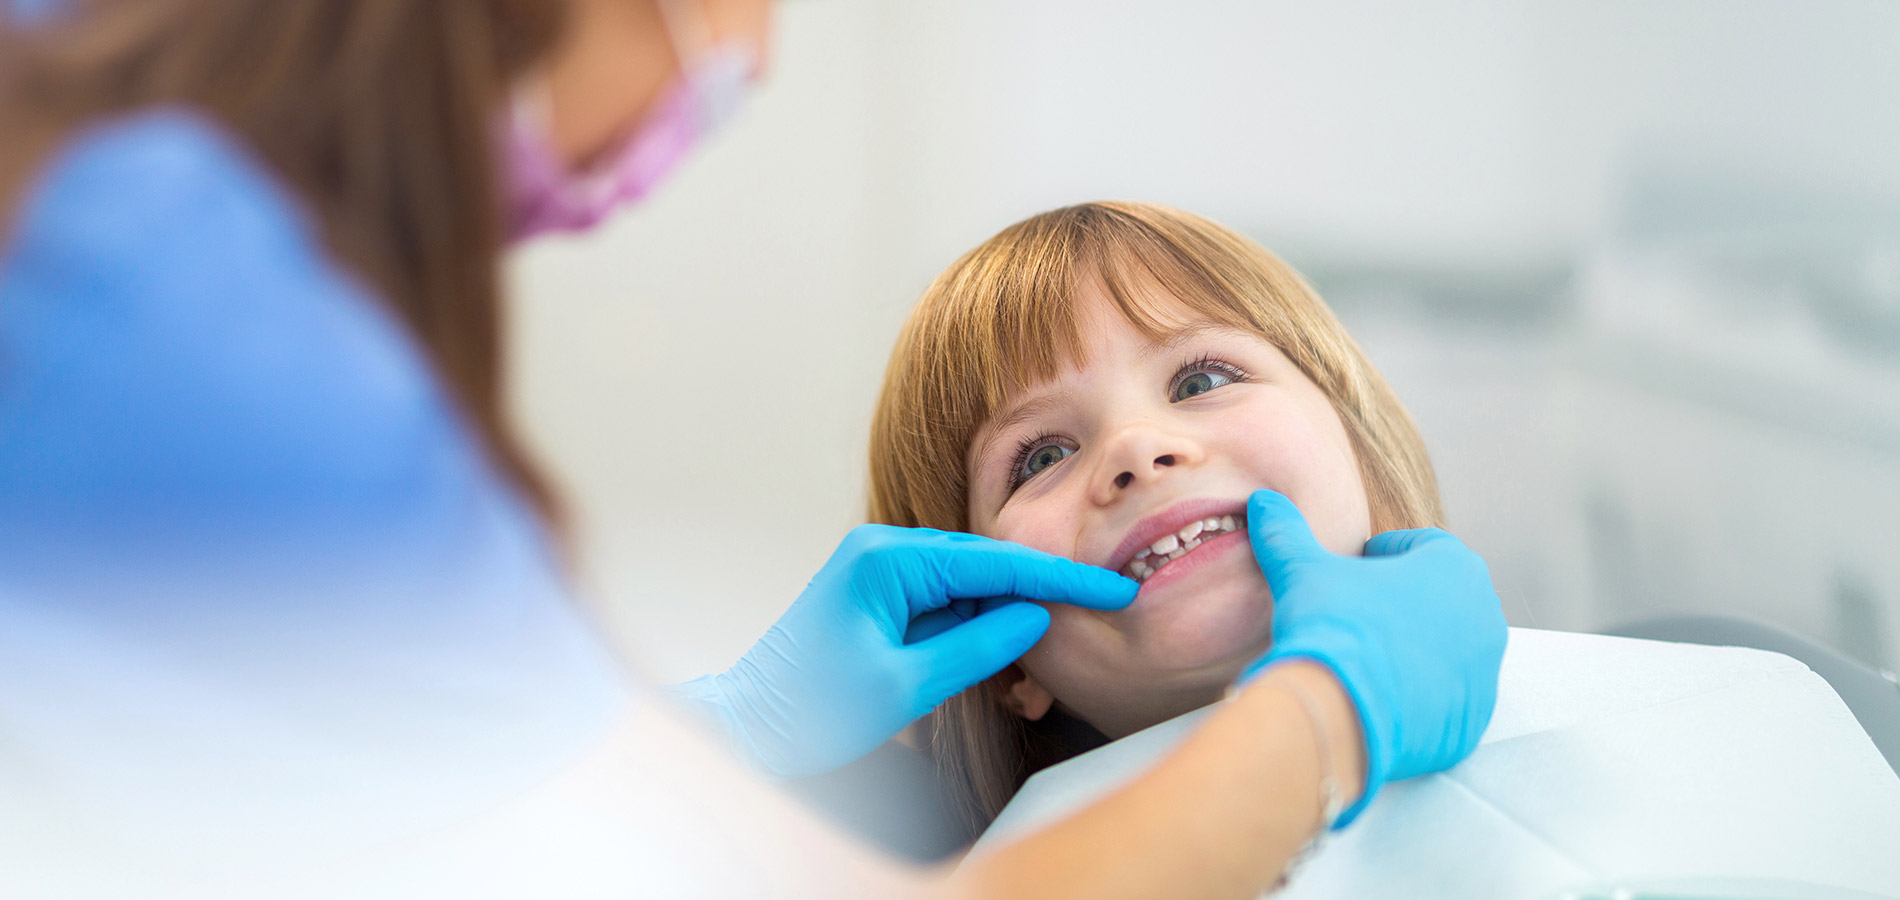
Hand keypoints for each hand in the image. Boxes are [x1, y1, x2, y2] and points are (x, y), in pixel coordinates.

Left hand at [670, 525, 1136, 777]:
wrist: (748, 727)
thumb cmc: (809, 710)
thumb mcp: (906, 686)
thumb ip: (978, 647)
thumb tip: (1036, 618)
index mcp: (886, 559)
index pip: (995, 563)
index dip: (1061, 581)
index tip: (1112, 591)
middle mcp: (883, 551)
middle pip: (987, 565)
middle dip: (1041, 596)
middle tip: (1104, 611)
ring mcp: (881, 572)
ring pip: (970, 587)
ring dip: (1008, 619)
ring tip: (1045, 664)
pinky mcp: (882, 599)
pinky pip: (945, 605)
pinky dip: (977, 629)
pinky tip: (1004, 657)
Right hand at [1240, 490, 1506, 825]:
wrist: (1340, 710)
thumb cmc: (1331, 627)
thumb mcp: (1301, 569)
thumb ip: (1285, 531)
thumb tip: (1263, 502)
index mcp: (1456, 567)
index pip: (1421, 546)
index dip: (1380, 556)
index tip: (1352, 572)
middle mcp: (1484, 616)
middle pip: (1439, 598)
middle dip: (1402, 602)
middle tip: (1357, 615)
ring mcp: (1484, 671)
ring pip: (1447, 649)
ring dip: (1412, 649)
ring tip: (1364, 658)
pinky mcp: (1472, 718)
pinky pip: (1447, 698)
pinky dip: (1418, 694)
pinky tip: (1377, 696)